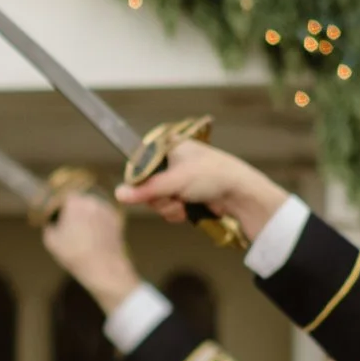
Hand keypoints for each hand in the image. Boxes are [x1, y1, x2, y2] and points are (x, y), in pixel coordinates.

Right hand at [41, 187, 140, 309]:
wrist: (104, 267)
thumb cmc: (74, 254)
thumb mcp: (51, 241)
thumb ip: (49, 226)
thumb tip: (51, 222)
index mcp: (74, 202)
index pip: (63, 199)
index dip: (59, 210)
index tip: (58, 221)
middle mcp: (92, 201)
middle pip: (78, 203)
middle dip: (74, 214)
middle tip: (70, 231)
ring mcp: (106, 210)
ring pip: (91, 211)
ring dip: (86, 219)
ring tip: (82, 239)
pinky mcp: (116, 220)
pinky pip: (102, 219)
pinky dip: (98, 226)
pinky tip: (94, 242)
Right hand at [115, 142, 287, 246]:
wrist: (240, 194)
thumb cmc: (213, 176)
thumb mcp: (175, 180)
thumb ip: (146, 189)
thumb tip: (119, 195)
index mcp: (169, 148)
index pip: (140, 165)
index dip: (141, 182)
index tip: (146, 190)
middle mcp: (172, 163)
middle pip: (146, 187)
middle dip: (160, 198)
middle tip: (175, 195)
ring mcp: (179, 182)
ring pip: (157, 201)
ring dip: (170, 207)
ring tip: (186, 202)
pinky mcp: (186, 198)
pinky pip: (169, 209)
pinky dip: (178, 212)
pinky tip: (190, 209)